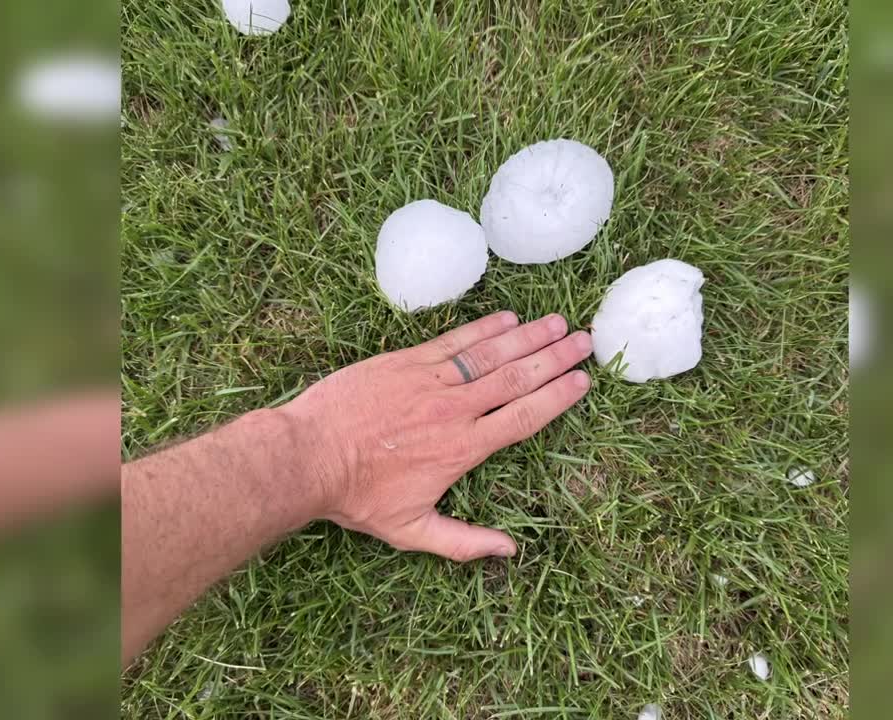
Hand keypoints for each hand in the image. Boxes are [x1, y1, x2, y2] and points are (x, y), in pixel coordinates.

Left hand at [279, 311, 591, 561]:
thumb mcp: (410, 531)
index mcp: (462, 449)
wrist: (306, 457)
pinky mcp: (404, 362)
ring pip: (490, 354)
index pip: (523, 418)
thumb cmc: (356, 497)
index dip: (557, 397)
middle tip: (585, 341)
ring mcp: (429, 381)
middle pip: (516, 378)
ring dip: (528, 337)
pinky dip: (484, 328)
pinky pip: (453, 342)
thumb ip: (463, 542)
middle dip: (555, 358)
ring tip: (559, 322)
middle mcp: (454, 410)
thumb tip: (508, 550)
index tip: (583, 381)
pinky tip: (508, 318)